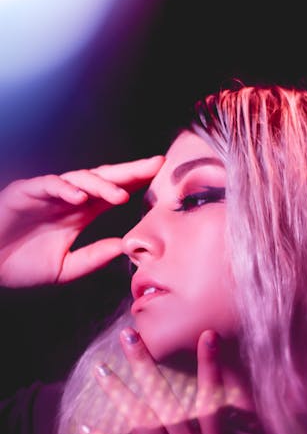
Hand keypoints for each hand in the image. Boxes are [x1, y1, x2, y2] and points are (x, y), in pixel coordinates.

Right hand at [0, 155, 163, 286]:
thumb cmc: (19, 265)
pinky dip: (64, 189)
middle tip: (156, 165)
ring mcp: (46, 193)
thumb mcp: (65, 268)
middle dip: (130, 171)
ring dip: (101, 185)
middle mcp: (67, 199)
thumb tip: (123, 248)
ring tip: (120, 195)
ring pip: (79, 179)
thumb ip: (93, 258)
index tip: (161, 180)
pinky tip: (80, 196)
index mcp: (79, 213)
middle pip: (103, 178)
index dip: (136, 185)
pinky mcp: (23, 192)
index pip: (113, 193)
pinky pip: (47, 184)